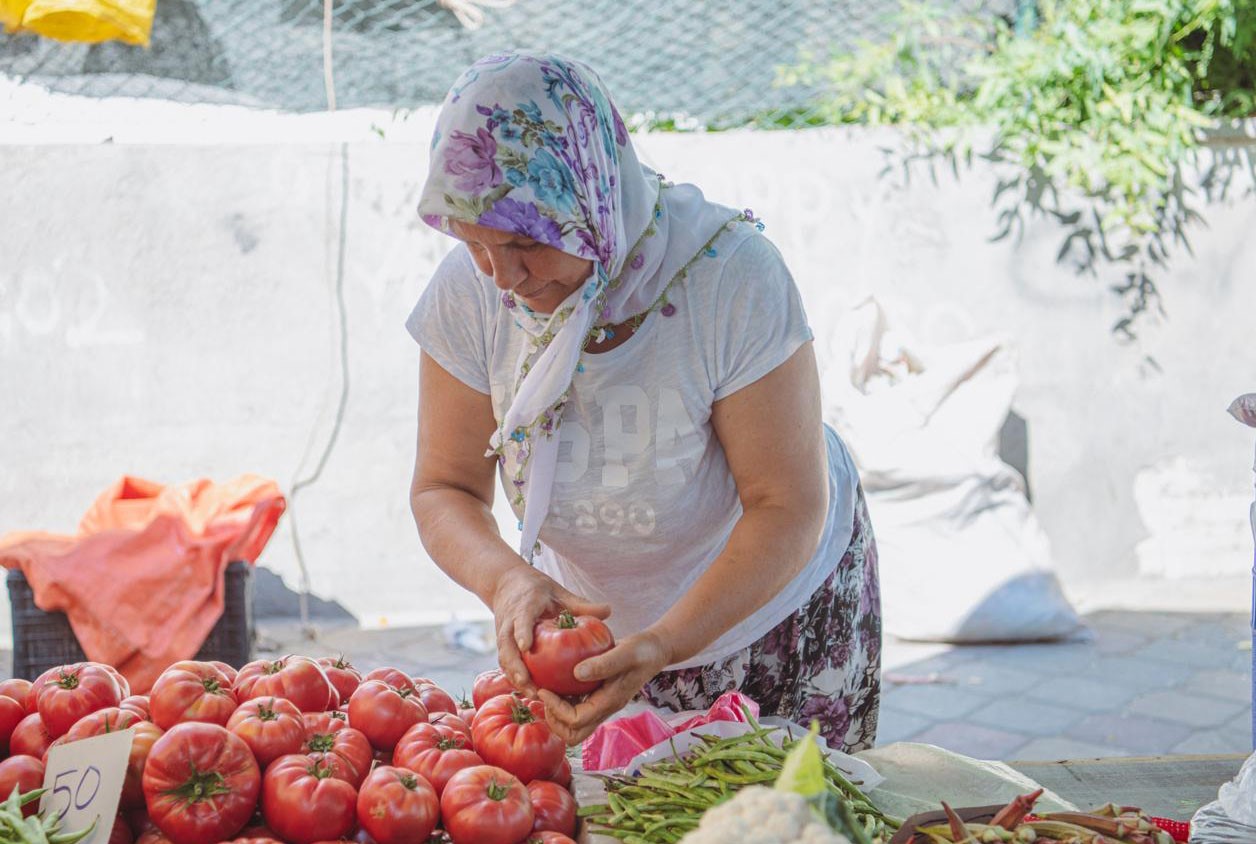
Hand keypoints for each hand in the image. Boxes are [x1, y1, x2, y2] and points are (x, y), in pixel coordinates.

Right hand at [489, 565, 610, 697]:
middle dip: (516, 666)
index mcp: (524, 605)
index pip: (521, 619)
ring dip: (515, 677)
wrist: (507, 584)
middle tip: (529, 683)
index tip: (526, 647)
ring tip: (534, 695)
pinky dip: (516, 679)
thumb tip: (609, 610)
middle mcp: (509, 622)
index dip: (522, 632)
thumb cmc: (538, 590)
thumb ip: (580, 604)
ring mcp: (503, 634)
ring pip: (505, 658)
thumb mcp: (559, 592)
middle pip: (507, 646)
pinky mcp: (504, 645)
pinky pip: (507, 664)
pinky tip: (533, 693)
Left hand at [537, 630, 671, 744]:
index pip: (576, 720)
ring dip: (557, 713)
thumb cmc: (643, 650)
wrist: (655, 650)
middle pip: (574, 734)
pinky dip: (563, 701)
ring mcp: (602, 704)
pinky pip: (577, 709)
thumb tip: (576, 672)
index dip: (556, 709)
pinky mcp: (600, 697)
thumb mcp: (625, 652)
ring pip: (575, 725)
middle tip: (544, 696)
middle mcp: (605, 708)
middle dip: (554, 720)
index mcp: (610, 702)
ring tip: (547, 691)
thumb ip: (604, 663)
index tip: (544, 690)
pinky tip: (557, 683)